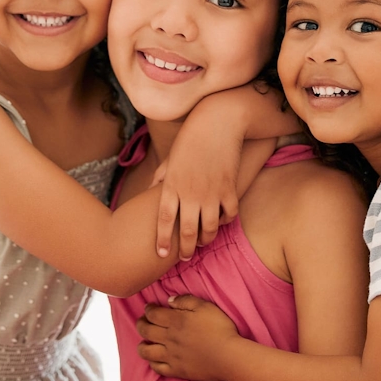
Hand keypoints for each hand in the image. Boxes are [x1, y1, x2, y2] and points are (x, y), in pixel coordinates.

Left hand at [135, 294, 238, 380]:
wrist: (228, 356)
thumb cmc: (219, 328)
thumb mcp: (205, 306)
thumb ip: (185, 300)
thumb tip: (169, 301)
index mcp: (175, 321)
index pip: (152, 314)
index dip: (148, 309)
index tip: (148, 308)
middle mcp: (169, 338)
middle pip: (145, 331)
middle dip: (140, 324)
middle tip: (142, 321)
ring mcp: (171, 356)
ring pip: (146, 351)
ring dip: (141, 345)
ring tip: (143, 342)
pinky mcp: (176, 370)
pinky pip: (157, 368)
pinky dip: (151, 363)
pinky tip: (153, 359)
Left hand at [153, 132, 241, 260]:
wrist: (218, 122)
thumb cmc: (191, 137)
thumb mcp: (171, 157)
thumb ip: (161, 176)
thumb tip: (151, 189)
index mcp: (172, 185)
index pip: (164, 220)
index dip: (163, 240)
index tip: (162, 254)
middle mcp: (190, 193)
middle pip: (186, 231)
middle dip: (185, 249)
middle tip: (185, 258)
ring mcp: (211, 192)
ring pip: (209, 229)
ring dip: (206, 240)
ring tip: (203, 243)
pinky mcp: (229, 188)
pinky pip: (228, 214)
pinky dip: (225, 221)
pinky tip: (220, 221)